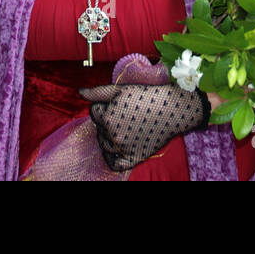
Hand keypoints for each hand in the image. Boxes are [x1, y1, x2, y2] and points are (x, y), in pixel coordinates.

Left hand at [80, 83, 208, 171]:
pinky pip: (113, 163)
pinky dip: (112, 157)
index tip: (118, 103)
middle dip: (106, 120)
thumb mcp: (122, 90)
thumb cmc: (148, 95)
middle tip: (124, 114)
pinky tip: (118, 147)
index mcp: (108, 117)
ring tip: (125, 126)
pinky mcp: (133, 158)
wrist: (174, 109)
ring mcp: (123, 148)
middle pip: (99, 128)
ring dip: (109, 136)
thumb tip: (79, 92)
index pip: (94, 112)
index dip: (104, 105)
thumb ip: (98, 92)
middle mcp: (113, 135)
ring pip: (104, 144)